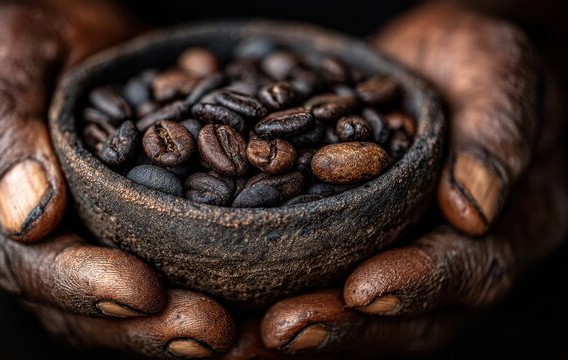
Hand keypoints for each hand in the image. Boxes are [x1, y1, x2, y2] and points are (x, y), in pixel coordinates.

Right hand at [0, 2, 234, 357]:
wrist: (69, 35)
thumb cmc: (25, 34)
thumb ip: (1, 129)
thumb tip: (28, 215)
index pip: (26, 265)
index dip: (84, 285)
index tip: (145, 292)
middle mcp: (29, 240)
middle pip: (81, 307)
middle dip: (148, 327)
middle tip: (216, 333)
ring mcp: (78, 241)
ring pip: (122, 308)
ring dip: (180, 328)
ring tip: (245, 340)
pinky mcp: (124, 232)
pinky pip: (157, 275)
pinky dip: (200, 296)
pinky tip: (250, 308)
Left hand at [225, 2, 567, 357]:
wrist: (436, 64)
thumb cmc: (480, 64)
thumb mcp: (502, 79)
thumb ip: (495, 138)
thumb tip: (472, 210)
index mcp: (506, 229)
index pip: (467, 269)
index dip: (418, 285)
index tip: (362, 291)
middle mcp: (448, 258)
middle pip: (404, 317)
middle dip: (342, 328)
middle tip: (279, 333)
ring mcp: (398, 255)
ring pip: (355, 312)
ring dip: (299, 328)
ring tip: (237, 341)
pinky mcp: (354, 243)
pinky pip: (320, 276)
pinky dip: (275, 292)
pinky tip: (229, 302)